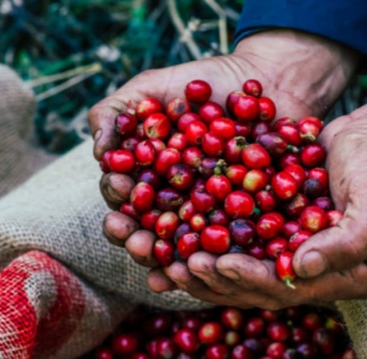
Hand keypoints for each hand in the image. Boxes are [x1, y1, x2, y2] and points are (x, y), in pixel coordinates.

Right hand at [90, 29, 358, 269]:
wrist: (267, 81)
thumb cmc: (203, 84)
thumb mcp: (150, 87)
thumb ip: (114, 113)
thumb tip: (99, 153)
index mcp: (144, 178)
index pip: (121, 196)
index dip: (118, 197)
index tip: (121, 188)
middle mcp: (170, 205)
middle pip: (144, 232)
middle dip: (135, 240)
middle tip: (136, 240)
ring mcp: (205, 218)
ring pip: (180, 249)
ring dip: (167, 261)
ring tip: (164, 263)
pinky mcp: (240, 226)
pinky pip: (226, 249)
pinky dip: (215, 262)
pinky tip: (206, 269)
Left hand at [171, 87, 366, 308]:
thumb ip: (346, 241)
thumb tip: (301, 271)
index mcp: (348, 278)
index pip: (289, 289)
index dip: (249, 279)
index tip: (216, 263)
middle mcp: (317, 274)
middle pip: (257, 286)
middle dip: (216, 278)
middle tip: (177, 266)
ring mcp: (293, 254)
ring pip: (240, 269)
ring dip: (203, 267)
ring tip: (165, 259)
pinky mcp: (275, 232)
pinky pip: (236, 242)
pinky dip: (206, 240)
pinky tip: (173, 237)